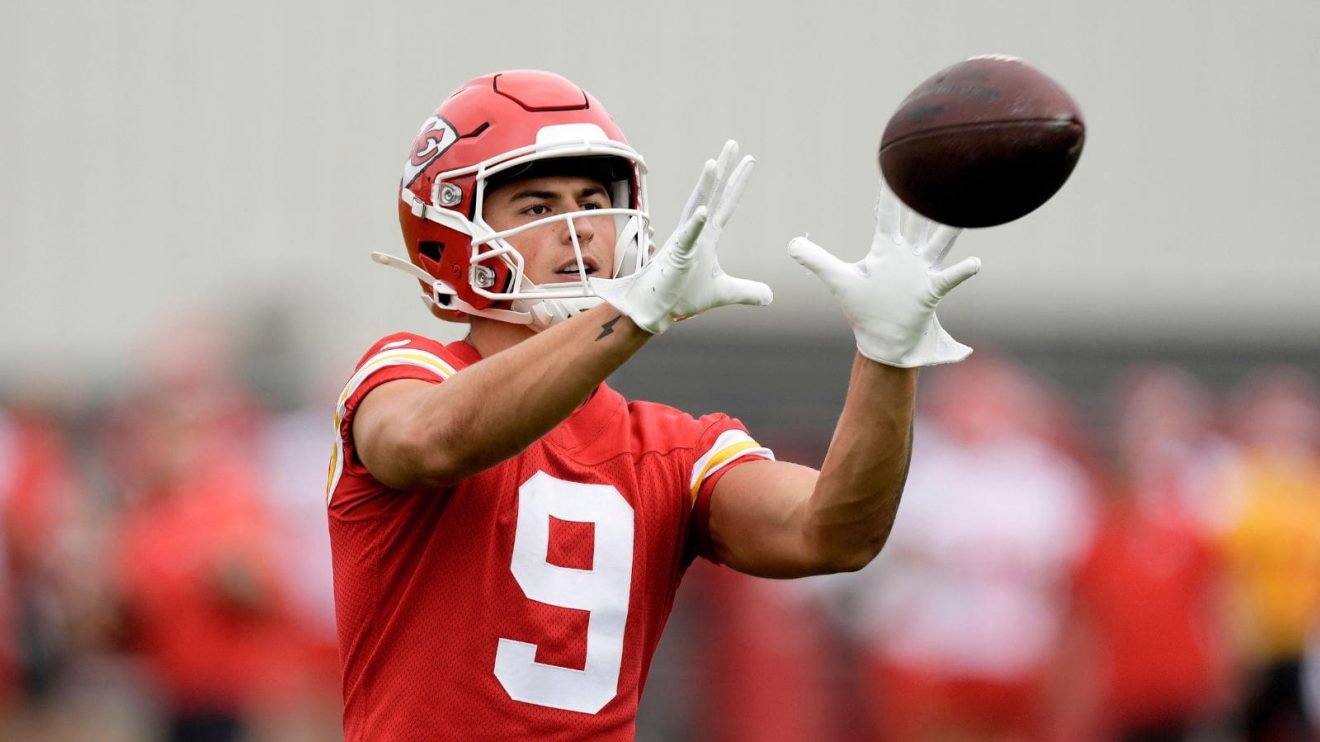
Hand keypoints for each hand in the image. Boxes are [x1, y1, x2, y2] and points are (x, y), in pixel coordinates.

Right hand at [591, 141, 771, 333]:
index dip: (737, 184)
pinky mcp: (676, 257)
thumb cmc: (681, 297)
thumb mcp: (723, 293)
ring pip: (696, 207)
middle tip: (732, 144)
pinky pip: (687, 238)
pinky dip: (694, 225)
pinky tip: (704, 211)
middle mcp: (695, 233)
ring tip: (714, 162)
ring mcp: (684, 242)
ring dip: (706, 186)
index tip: (747, 161)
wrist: (654, 310)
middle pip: (713, 195)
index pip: (726, 205)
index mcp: (706, 237)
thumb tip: (770, 296)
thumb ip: (746, 291)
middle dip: (724, 170)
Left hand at [788, 181, 980, 366]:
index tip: (896, 166)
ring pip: (938, 244)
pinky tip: (975, 263)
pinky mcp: (930, 292)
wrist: (883, 340)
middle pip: (918, 221)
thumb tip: (790, 243)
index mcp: (885, 249)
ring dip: (949, 229)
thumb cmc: (863, 308)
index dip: (891, 193)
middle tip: (939, 170)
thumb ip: (816, 259)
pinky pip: (948, 279)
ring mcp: (922, 272)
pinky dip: (961, 272)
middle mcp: (907, 255)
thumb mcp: (838, 280)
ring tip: (963, 212)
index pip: (888, 215)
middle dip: (926, 199)